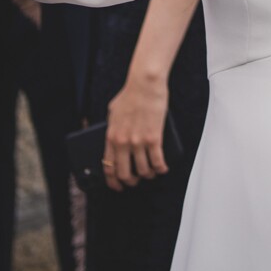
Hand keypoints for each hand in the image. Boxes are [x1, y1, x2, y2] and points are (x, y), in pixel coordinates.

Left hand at [103, 73, 169, 190]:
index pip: (108, 167)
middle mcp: (123, 143)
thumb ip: (111, 128)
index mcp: (111, 137)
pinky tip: (162, 168)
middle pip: (125, 173)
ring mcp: (139, 142)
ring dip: (148, 175)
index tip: (118, 185)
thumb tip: (112, 138)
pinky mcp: (154, 138)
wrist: (145, 84)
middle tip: (136, 181)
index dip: (113, 181)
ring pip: (143, 170)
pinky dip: (161, 168)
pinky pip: (158, 162)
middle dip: (131, 181)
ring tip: (151, 172)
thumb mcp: (112, 112)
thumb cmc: (129, 95)